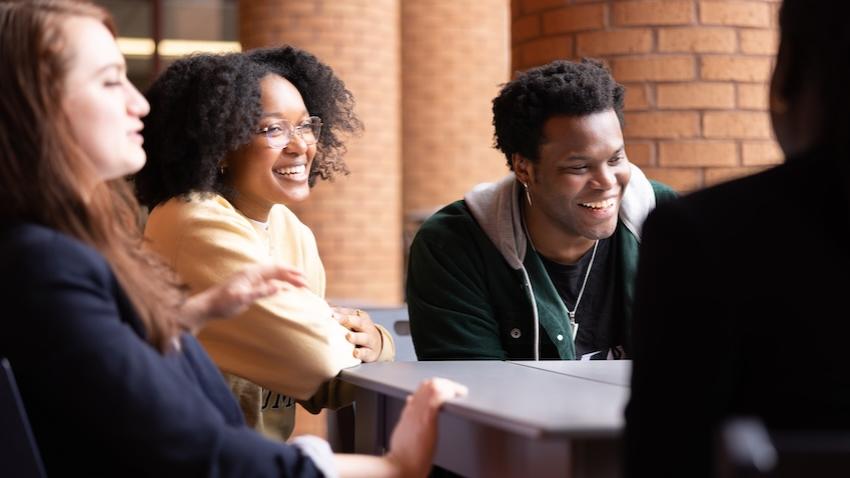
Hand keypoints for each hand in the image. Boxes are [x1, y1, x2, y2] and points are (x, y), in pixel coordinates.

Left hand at [181, 264, 305, 332]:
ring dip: (287, 279)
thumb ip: (260, 292)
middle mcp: (253, 273)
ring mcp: (251, 279)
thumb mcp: (242, 299)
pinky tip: (284, 288)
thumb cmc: (223, 303)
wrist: (208, 306)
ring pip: (273, 276)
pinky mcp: (250, 286)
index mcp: (252, 273)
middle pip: (277, 271)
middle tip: (306, 284)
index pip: (276, 269)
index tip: (303, 278)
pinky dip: (279, 283)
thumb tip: (278, 287)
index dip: (290, 273)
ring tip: (300, 285)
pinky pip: (268, 282)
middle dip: (292, 275)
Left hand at [334, 307, 382, 361]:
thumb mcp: (353, 322)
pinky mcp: (371, 353)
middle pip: (359, 322)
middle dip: (347, 320)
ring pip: (363, 338)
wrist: (377, 345)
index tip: (329, 312)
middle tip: (335, 318)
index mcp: (361, 317)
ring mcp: (370, 340)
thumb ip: (340, 316)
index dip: (340, 312)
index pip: (350, 313)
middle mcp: (367, 327)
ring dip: (355, 337)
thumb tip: (323, 310)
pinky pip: (366, 353)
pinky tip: (355, 353)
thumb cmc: (359, 331)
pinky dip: (361, 353)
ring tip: (348, 336)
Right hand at [384, 378, 467, 477]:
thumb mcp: (403, 430)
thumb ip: (408, 415)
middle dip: (444, 383)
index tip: (446, 389)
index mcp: (409, 411)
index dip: (435, 385)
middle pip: (428, 383)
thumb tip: (409, 402)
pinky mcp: (427, 420)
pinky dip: (449, 392)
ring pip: (433, 385)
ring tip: (458, 392)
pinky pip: (438, 397)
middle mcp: (413, 408)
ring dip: (449, 385)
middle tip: (455, 390)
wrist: (400, 466)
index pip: (422, 389)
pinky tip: (457, 396)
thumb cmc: (403, 454)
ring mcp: (420, 413)